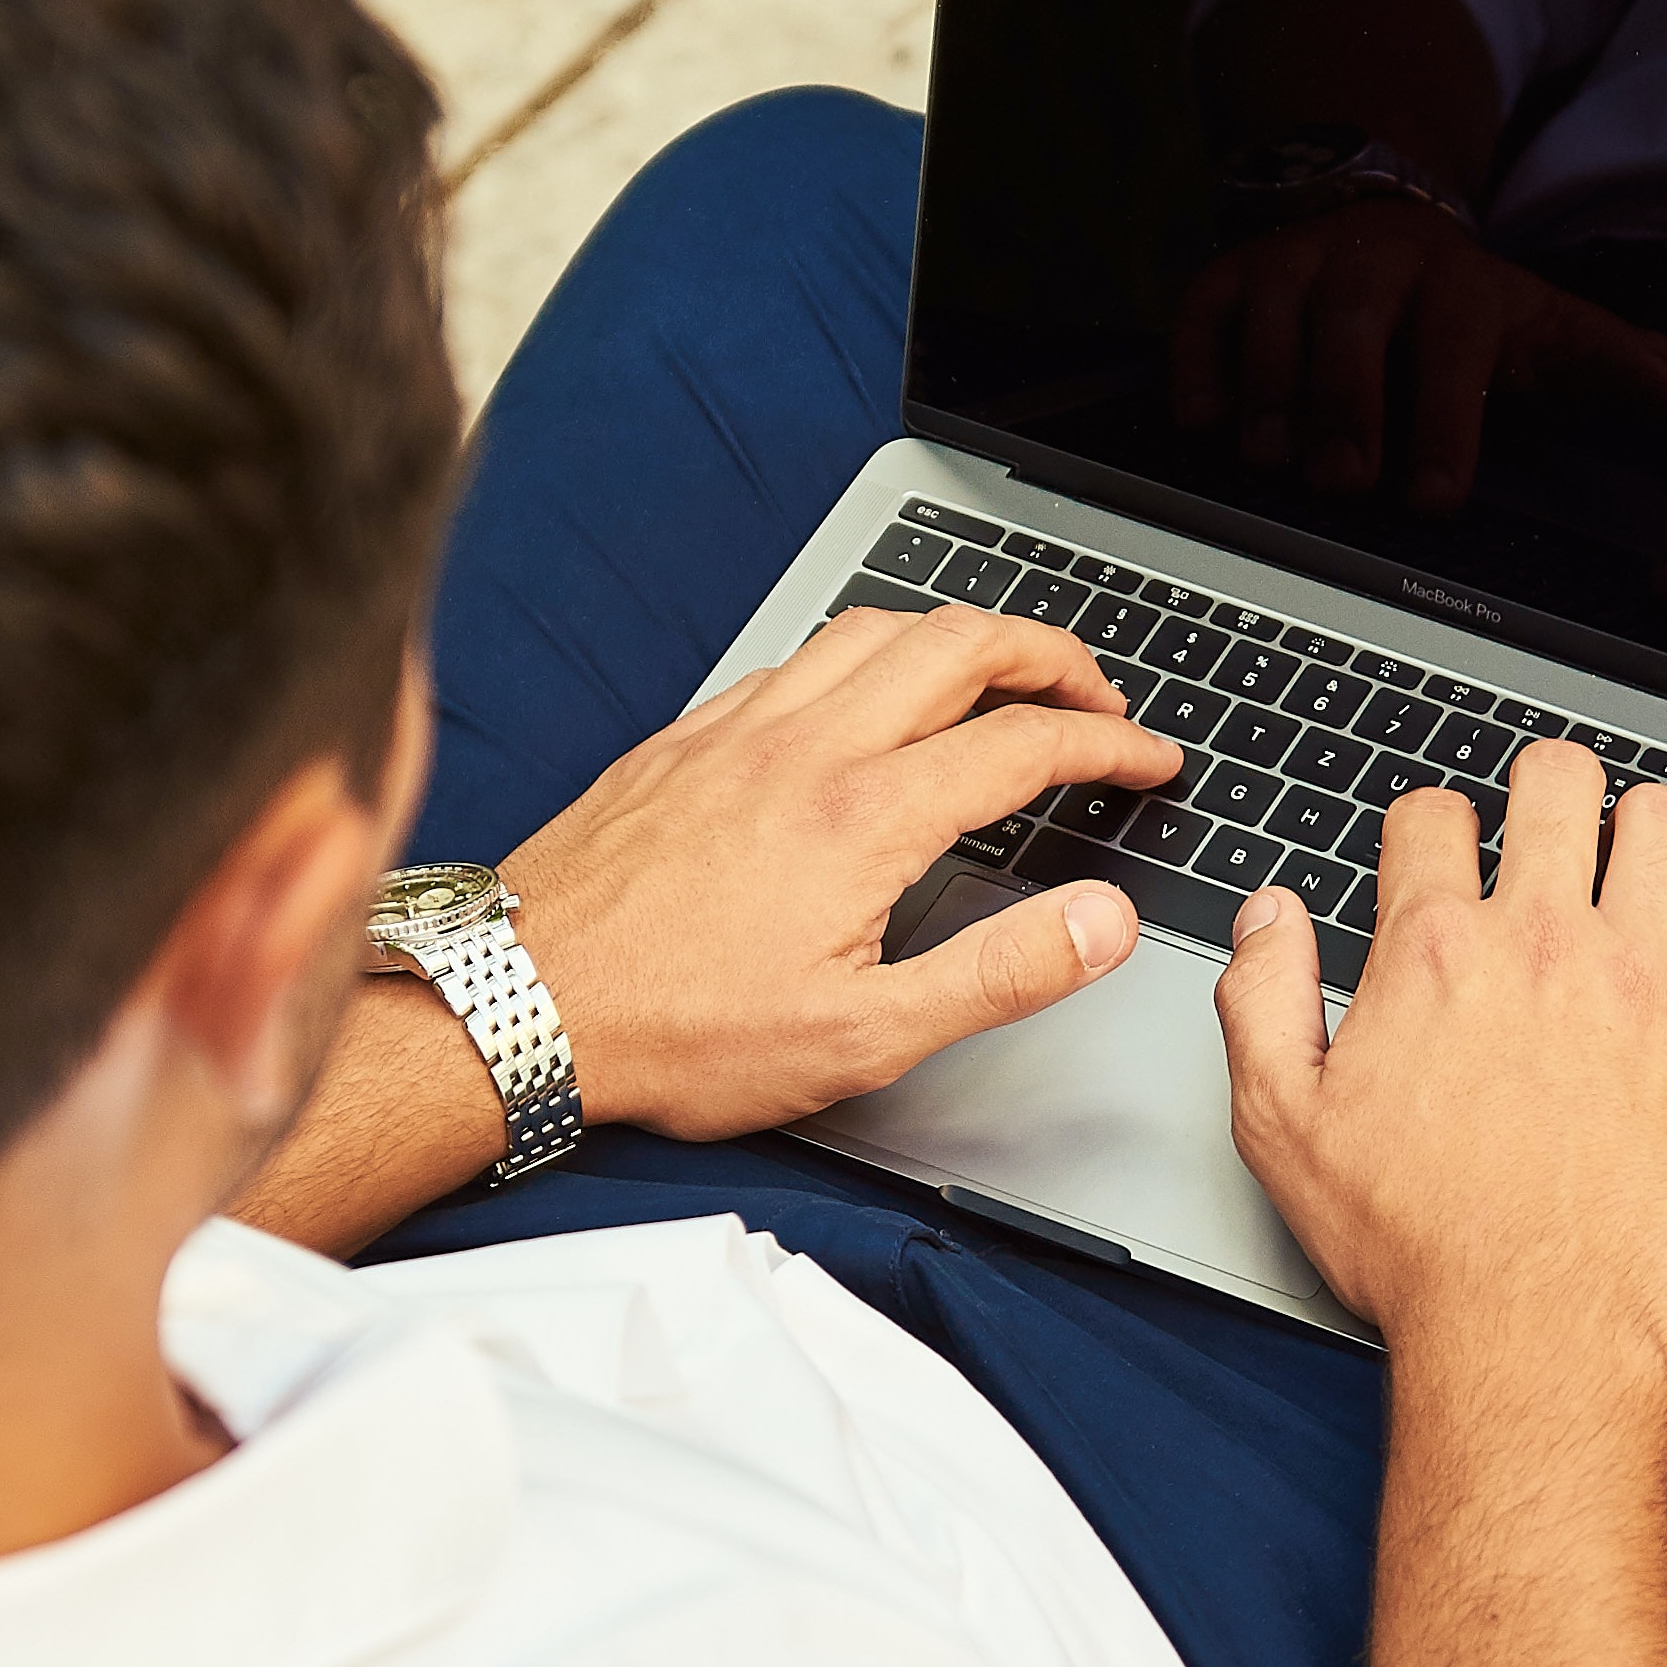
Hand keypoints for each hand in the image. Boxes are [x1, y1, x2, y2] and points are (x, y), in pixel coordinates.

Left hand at [504, 603, 1185, 1138]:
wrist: (517, 1003)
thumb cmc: (672, 1031)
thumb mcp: (860, 1039)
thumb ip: (998, 974)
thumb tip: (1098, 922)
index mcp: (864, 818)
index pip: (1025, 743)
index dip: (1109, 743)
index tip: (1148, 761)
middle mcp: (806, 747)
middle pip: (962, 643)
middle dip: (1052, 654)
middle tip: (1096, 697)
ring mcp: (740, 728)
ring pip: (877, 627)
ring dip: (961, 635)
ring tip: (1002, 675)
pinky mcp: (687, 735)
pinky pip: (798, 655)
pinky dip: (866, 652)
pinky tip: (869, 694)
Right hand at [1167, 204, 1666, 509]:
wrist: (1371, 218)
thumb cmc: (1460, 310)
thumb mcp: (1539, 327)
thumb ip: (1603, 365)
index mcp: (1455, 282)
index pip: (1453, 345)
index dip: (1447, 422)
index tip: (1435, 501)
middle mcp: (1369, 262)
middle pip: (1353, 324)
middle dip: (1346, 405)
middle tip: (1342, 485)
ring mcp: (1291, 265)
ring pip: (1272, 314)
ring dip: (1269, 390)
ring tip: (1271, 461)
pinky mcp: (1227, 277)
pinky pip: (1201, 313)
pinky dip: (1197, 366)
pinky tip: (1203, 423)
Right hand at [1213, 739, 1666, 1361]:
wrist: (1533, 1336)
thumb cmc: (1416, 1249)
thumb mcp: (1281, 1127)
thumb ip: (1260, 1001)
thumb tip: (1268, 917)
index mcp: (1434, 954)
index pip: (1432, 817)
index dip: (1429, 826)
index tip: (1441, 856)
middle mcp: (1542, 946)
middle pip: (1558, 783)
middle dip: (1546, 786)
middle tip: (1548, 821)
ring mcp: (1642, 986)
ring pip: (1664, 827)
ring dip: (1646, 828)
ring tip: (1635, 859)